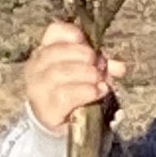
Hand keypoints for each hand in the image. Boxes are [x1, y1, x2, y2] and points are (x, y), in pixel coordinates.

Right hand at [20, 20, 125, 137]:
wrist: (59, 125)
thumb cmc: (72, 92)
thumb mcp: (86, 73)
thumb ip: (101, 66)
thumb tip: (119, 67)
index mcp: (45, 51)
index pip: (54, 32)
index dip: (71, 33)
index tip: (86, 41)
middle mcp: (36, 67)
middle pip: (58, 52)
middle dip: (84, 56)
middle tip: (99, 66)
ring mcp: (37, 88)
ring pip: (61, 72)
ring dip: (86, 74)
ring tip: (99, 80)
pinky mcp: (46, 109)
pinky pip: (66, 95)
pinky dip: (86, 91)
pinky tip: (97, 92)